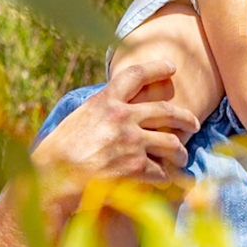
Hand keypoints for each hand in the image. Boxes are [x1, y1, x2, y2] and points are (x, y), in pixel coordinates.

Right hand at [34, 55, 199, 209]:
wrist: (52, 179)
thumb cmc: (57, 152)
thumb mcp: (78, 119)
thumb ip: (101, 111)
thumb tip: (115, 108)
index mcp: (105, 101)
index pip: (135, 74)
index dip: (156, 67)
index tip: (171, 67)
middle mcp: (122, 117)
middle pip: (167, 111)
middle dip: (186, 118)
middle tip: (194, 123)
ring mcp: (132, 141)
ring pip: (172, 143)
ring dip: (180, 152)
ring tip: (182, 156)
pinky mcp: (136, 167)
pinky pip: (162, 172)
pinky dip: (165, 177)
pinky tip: (166, 180)